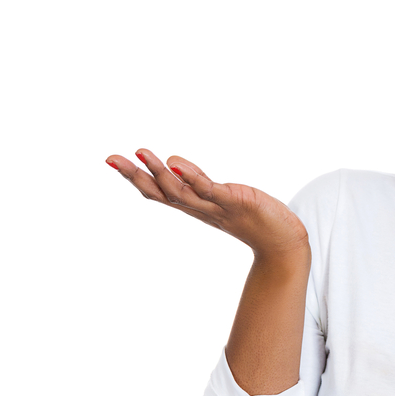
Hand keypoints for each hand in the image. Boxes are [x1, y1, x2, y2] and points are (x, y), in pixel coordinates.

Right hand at [106, 148, 308, 259]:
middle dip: (136, 176)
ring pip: (181, 192)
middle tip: (112, 158)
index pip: (158, 192)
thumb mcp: (219, 196)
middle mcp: (201, 208)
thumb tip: (171, 163)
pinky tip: (178, 165)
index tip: (111, 160)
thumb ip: (196, 181)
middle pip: (162, 193)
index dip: (135, 178)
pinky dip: (193, 178)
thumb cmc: (253, 217)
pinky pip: (210, 190)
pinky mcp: (236, 202)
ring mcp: (217, 207)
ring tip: (143, 153)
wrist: (283, 243)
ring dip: (160, 173)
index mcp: (195, 206)